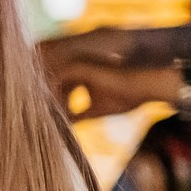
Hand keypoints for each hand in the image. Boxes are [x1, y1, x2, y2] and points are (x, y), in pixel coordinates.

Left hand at [45, 59, 173, 120]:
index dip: (53, 107)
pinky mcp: (79, 66)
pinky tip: (59, 110)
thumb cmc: (126, 96)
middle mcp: (76, 67)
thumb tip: (65, 126)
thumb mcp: (96, 110)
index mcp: (81, 75)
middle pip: (50, 86)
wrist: (144, 86)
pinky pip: (57, 80)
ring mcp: (77, 65)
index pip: (56, 90)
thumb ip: (78, 114)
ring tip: (53, 118)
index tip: (51, 122)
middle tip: (46, 121)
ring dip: (49, 101)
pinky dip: (55, 95)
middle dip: (46, 105)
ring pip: (50, 83)